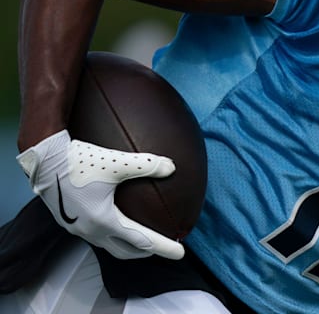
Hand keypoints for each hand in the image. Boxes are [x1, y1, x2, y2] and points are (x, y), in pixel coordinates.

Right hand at [16, 129, 184, 259]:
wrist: (44, 158)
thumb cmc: (79, 160)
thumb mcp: (118, 162)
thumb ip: (147, 165)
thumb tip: (172, 168)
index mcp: (103, 221)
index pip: (141, 241)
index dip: (163, 247)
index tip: (181, 252)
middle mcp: (89, 229)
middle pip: (123, 250)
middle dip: (145, 251)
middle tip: (162, 246)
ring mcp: (77, 226)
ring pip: (107, 244)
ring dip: (126, 244)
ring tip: (140, 237)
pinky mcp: (69, 219)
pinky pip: (95, 233)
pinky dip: (112, 233)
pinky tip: (115, 218)